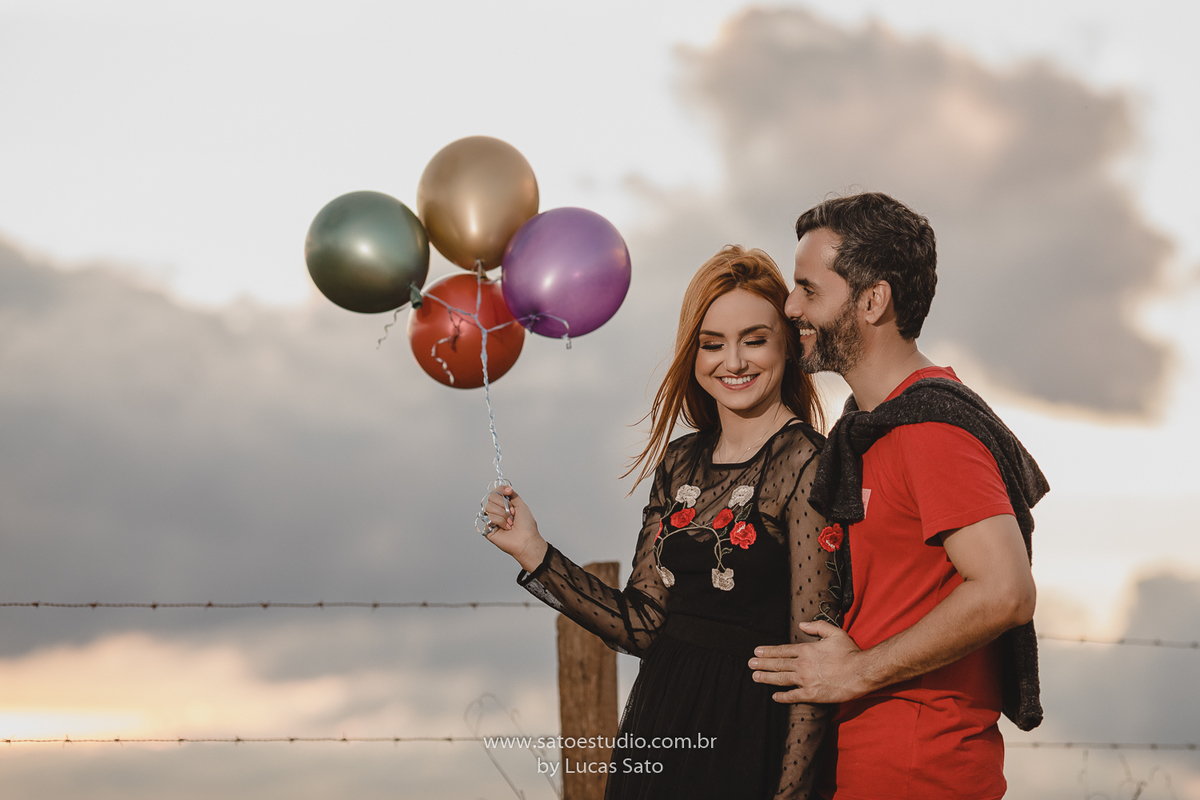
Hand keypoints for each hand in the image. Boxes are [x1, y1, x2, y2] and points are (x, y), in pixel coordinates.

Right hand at [482, 485, 547, 571]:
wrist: (526, 539)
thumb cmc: (526, 526)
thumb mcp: (521, 505)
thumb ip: (512, 495)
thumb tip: (506, 488)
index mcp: (504, 505)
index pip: (496, 492)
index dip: (501, 489)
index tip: (509, 491)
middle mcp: (497, 511)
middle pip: (491, 497)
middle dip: (504, 504)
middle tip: (512, 512)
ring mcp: (491, 519)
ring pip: (489, 506)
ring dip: (503, 514)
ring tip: (510, 522)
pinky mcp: (487, 528)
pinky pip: (489, 517)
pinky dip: (500, 521)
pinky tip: (506, 528)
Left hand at [748, 621, 868, 703]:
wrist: (861, 672)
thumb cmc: (850, 652)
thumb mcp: (834, 633)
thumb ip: (817, 627)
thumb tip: (801, 624)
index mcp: (806, 650)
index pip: (782, 650)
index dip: (768, 651)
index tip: (757, 651)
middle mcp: (802, 665)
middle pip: (778, 664)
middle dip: (762, 663)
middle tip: (750, 664)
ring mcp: (806, 680)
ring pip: (781, 679)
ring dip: (766, 677)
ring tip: (755, 676)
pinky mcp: (812, 694)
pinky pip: (793, 696)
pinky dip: (782, 696)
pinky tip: (774, 696)